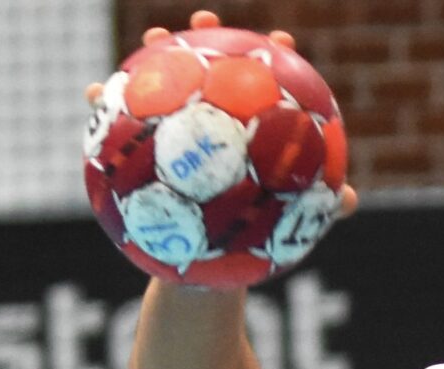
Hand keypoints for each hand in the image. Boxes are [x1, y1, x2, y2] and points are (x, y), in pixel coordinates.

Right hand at [86, 9, 358, 217]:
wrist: (209, 269)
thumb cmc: (254, 238)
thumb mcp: (288, 224)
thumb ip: (321, 207)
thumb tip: (348, 199)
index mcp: (252, 129)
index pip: (267, 82)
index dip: (274, 55)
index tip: (280, 42)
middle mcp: (213, 123)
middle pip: (211, 70)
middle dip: (206, 38)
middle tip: (204, 22)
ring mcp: (177, 135)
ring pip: (163, 88)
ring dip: (153, 57)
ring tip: (150, 42)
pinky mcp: (143, 152)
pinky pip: (119, 126)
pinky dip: (106, 106)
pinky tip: (95, 93)